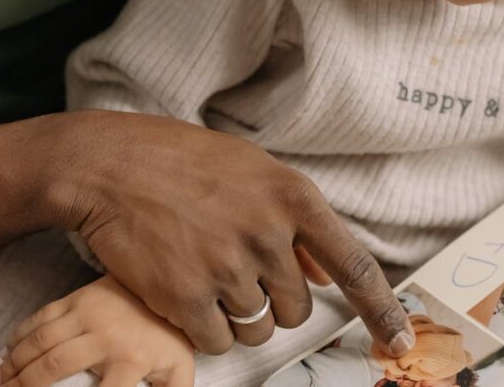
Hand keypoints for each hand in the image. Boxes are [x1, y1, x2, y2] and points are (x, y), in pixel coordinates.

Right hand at [0, 275, 193, 386]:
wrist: (169, 286)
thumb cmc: (170, 339)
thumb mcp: (179, 372)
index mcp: (132, 360)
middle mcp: (107, 336)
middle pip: (54, 367)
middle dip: (25, 386)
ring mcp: (90, 313)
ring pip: (41, 342)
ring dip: (14, 364)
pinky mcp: (79, 297)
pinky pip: (41, 316)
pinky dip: (19, 335)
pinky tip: (8, 351)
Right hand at [35, 111, 412, 356]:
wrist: (106, 164)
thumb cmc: (177, 160)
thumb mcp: (248, 170)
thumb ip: (293, 219)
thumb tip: (327, 271)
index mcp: (292, 197)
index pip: (355, 265)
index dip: (382, 310)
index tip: (398, 343)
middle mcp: (267, 234)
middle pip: (297, 309)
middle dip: (271, 302)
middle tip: (233, 271)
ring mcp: (227, 266)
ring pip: (257, 329)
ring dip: (234, 317)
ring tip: (201, 274)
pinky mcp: (185, 295)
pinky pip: (216, 342)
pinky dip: (201, 329)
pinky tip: (180, 291)